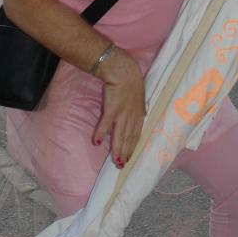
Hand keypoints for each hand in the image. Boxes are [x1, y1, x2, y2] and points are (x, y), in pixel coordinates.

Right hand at [93, 47, 146, 168]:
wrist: (123, 71)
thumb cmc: (131, 81)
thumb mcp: (139, 97)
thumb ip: (139, 109)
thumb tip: (141, 115)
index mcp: (139, 114)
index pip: (136, 135)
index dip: (133, 147)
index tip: (130, 158)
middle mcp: (132, 117)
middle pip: (128, 139)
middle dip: (125, 153)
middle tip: (121, 165)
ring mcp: (122, 114)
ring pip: (119, 136)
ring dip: (117, 149)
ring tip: (115, 161)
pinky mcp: (111, 109)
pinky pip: (105, 124)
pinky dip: (101, 133)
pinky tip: (96, 142)